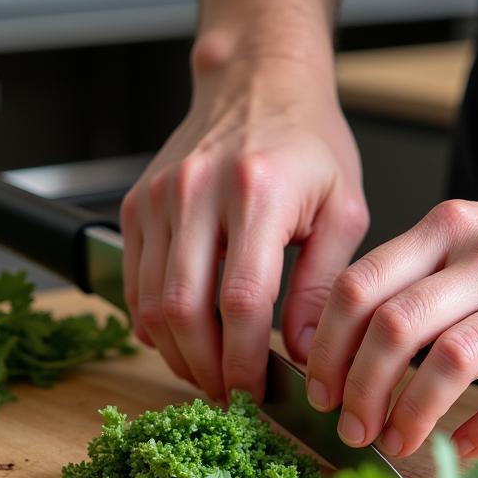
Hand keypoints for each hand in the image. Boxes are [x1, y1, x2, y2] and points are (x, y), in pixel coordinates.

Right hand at [121, 54, 367, 401]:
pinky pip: (134, 284)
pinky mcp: (136, 205)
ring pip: (151, 304)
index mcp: (258, 191)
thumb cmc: (307, 144)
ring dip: (178, 355)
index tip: (256, 392)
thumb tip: (305, 353)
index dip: (245, 360)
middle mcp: (197, 192)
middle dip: (205, 369)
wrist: (257, 81)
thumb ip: (326, 284)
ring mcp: (158, 198)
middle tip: (229, 397)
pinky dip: (154, 325)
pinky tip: (184, 342)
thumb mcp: (343, 208)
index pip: (242, 301)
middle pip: (184, 310)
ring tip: (209, 375)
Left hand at [303, 172, 477, 457]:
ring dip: (412, 413)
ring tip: (394, 443)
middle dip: (360, 388)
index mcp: (450, 230)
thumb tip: (351, 342)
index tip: (319, 388)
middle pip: (395, 326)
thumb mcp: (477, 231)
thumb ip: (420, 273)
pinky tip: (460, 450)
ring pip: (453, 360)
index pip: (360, 286)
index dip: (328, 346)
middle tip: (350, 428)